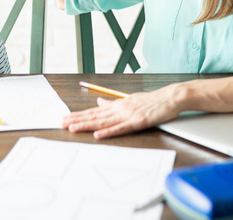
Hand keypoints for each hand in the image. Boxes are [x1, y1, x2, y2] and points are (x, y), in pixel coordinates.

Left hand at [62, 86, 182, 138]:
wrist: (170, 97)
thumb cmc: (152, 100)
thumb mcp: (129, 99)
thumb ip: (113, 102)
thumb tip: (99, 100)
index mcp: (117, 104)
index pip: (94, 110)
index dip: (79, 115)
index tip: (66, 118)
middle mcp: (120, 108)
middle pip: (95, 115)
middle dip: (77, 120)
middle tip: (62, 123)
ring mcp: (128, 115)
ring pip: (103, 121)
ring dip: (87, 125)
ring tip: (73, 128)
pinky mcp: (137, 122)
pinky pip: (120, 129)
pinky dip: (108, 132)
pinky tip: (98, 135)